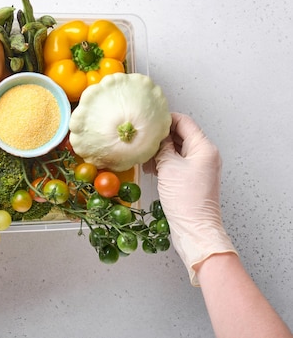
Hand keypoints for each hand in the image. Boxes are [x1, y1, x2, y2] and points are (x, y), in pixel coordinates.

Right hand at [149, 112, 236, 285]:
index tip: (148, 120)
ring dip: (161, 150)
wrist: (195, 229)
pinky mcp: (193, 178)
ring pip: (178, 149)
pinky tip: (151, 168)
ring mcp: (200, 167)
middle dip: (161, 136)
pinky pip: (178, 162)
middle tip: (142, 139)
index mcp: (204, 148)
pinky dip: (165, 162)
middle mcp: (205, 155)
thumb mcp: (168, 168)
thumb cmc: (186, 200)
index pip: (184, 122)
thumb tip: (155, 136)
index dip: (165, 119)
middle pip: (181, 135)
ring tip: (145, 156)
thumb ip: (162, 147)